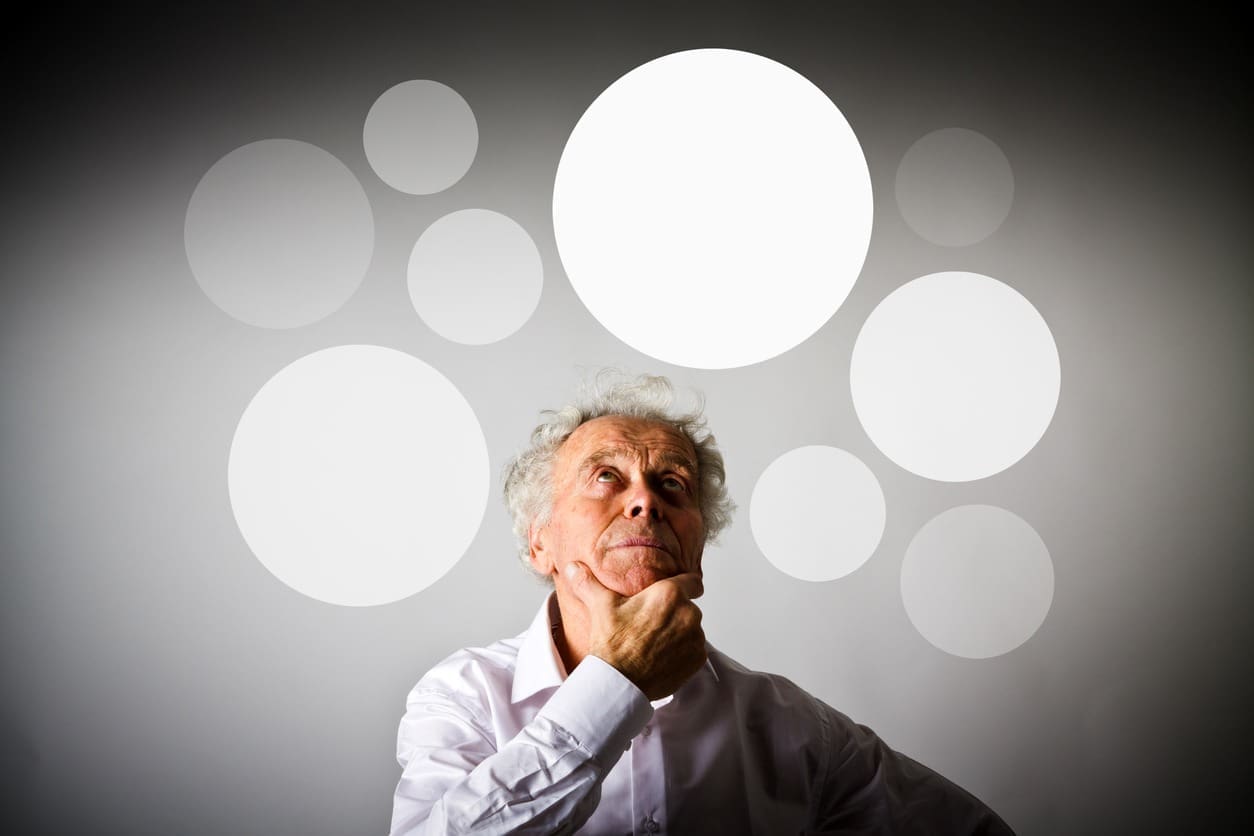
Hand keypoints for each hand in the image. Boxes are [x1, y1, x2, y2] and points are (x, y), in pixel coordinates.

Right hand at [564, 561, 706, 700]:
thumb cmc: (612, 643)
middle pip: (687, 606)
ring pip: (691, 628)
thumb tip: (572, 567)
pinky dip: (683, 651)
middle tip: (651, 622)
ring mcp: (695, 638)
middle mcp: (689, 613)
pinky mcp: (698, 658)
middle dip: (674, 612)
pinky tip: (662, 655)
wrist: (619, 683)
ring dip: (679, 632)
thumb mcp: (600, 606)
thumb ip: (589, 582)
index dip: (683, 583)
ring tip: (654, 641)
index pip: (692, 580)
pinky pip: (694, 649)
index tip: (675, 590)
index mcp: (669, 594)